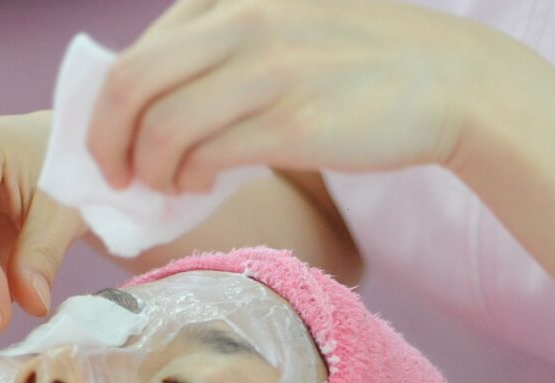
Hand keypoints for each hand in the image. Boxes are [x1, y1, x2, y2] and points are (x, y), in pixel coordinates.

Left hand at [87, 0, 492, 193]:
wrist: (449, 80)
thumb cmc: (365, 61)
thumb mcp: (286, 23)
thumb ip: (226, 45)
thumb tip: (164, 102)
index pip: (139, 51)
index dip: (110, 106)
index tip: (116, 140)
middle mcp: (243, 22)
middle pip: (131, 85)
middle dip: (106, 142)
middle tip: (117, 175)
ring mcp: (269, 72)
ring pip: (162, 127)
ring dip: (149, 170)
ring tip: (163, 187)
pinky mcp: (295, 124)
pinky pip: (209, 157)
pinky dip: (188, 180)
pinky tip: (199, 186)